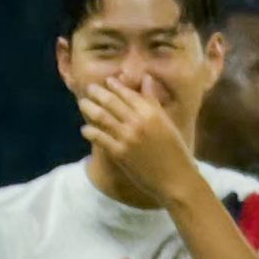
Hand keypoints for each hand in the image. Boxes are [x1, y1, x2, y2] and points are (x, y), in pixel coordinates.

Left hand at [80, 71, 197, 208]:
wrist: (175, 179)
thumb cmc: (175, 150)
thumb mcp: (167, 123)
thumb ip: (153, 102)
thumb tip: (146, 79)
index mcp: (152, 113)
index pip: (129, 94)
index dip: (116, 86)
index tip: (107, 81)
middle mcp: (138, 122)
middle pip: (112, 102)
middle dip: (98, 93)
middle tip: (89, 89)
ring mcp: (127, 137)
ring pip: (102, 117)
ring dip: (90, 108)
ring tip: (83, 104)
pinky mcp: (119, 153)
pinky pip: (99, 138)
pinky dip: (90, 131)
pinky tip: (84, 129)